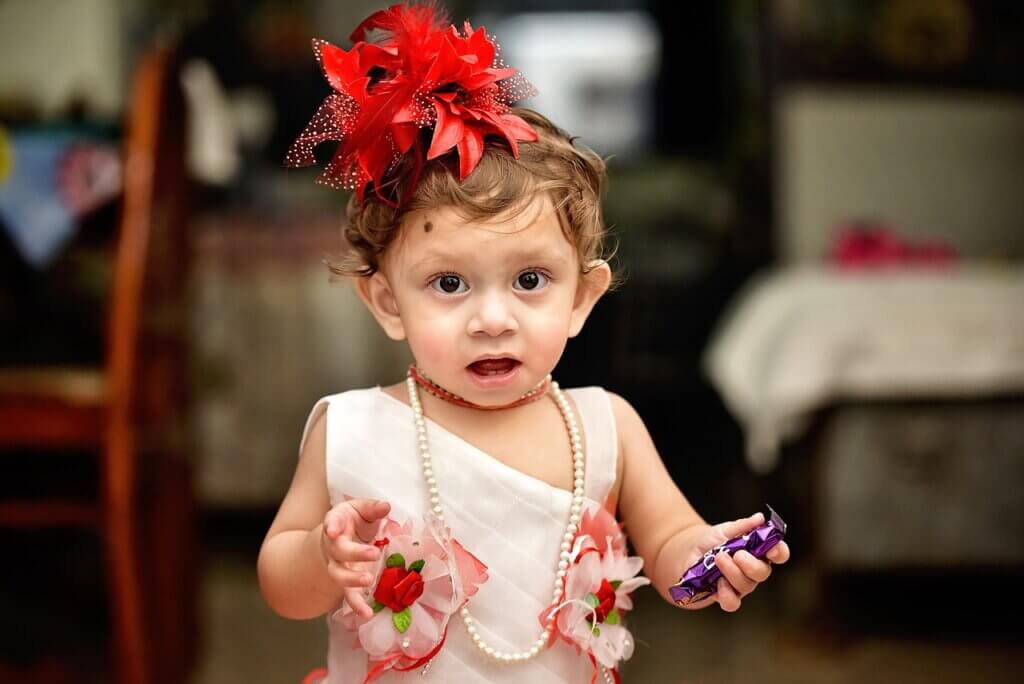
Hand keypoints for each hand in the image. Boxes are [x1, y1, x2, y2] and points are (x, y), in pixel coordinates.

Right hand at [320, 498, 390, 618]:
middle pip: (339, 551)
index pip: (331, 522)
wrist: (338, 539)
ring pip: (339, 576)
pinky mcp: (347, 583)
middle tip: (374, 553)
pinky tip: (367, 615)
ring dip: (352, 580)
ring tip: (368, 581)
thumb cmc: (354, 521)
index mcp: (337, 523)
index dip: (331, 525)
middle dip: (355, 553)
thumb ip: (373, 508)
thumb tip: (386, 506)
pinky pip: (349, 596)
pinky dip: (357, 606)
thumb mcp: (362, 510)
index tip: (331, 530)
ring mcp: (339, 566)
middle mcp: (334, 546)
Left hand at [679, 512, 789, 612]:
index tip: (772, 550)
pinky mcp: (725, 596)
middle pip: (763, 572)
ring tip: (718, 558)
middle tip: (737, 555)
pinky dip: (726, 594)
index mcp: (759, 551)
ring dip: (732, 572)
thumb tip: (760, 518)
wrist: (689, 552)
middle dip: (751, 564)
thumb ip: (743, 525)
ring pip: (746, 585)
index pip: (778, 554)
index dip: (780, 552)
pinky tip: (718, 583)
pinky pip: (732, 602)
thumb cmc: (712, 540)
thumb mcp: (726, 529)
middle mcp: (753, 570)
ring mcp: (740, 585)